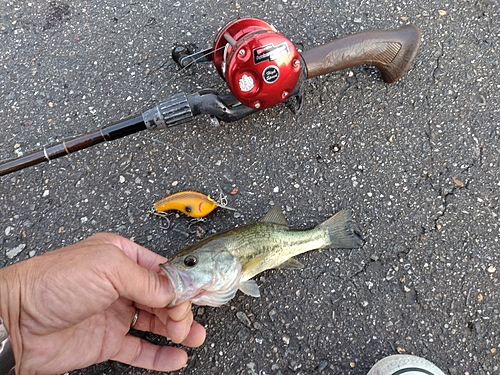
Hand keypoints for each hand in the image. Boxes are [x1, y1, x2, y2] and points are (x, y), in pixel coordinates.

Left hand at [0, 233, 205, 374]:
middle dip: (179, 308)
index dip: (181, 283)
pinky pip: (140, 349)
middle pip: (162, 297)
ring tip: (192, 337)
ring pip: (155, 322)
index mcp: (120, 257)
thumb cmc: (51, 283)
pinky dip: (160, 355)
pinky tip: (175, 357)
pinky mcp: (107, 341)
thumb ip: (147, 280)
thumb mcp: (107, 268)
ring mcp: (114, 313)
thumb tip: (176, 290)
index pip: (161, 270)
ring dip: (177, 330)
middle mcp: (119, 284)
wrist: (15, 322)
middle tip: (185, 320)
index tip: (198, 294)